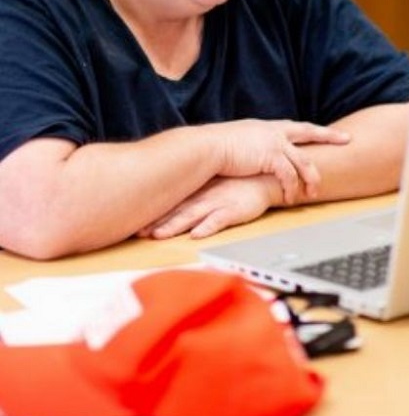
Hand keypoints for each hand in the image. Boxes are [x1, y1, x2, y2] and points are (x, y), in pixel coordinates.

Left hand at [137, 176, 277, 239]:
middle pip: (177, 211)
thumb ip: (195, 192)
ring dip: (175, 226)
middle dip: (157, 222)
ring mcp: (218, 203)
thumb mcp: (214, 184)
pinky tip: (196, 234)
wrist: (266, 179)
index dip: (154, 213)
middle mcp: (205, 197)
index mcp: (199, 191)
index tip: (134, 223)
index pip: (172, 203)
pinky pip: (218, 220)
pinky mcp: (234, 211)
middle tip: (139, 232)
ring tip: (159, 235)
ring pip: (192, 216)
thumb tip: (173, 200)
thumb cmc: (239, 184)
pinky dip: (207, 227)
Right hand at [209, 119, 349, 204]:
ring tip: (312, 194)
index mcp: (269, 127)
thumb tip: (256, 152)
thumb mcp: (241, 141)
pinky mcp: (270, 157)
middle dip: (330, 136)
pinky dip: (291, 189)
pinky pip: (289, 176)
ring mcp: (274, 143)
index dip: (316, 129)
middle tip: (347, 138)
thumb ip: (254, 145)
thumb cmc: (216, 148)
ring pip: (303, 162)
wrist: (206, 148)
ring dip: (310, 179)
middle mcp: (275, 132)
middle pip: (310, 133)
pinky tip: (290, 199)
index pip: (298, 127)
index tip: (331, 131)